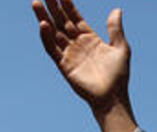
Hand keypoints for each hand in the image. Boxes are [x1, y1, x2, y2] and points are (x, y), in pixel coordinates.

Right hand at [32, 0, 137, 131]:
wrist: (112, 96)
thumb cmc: (118, 75)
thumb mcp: (120, 48)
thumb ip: (115, 29)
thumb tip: (117, 10)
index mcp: (89, 38)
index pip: (75, 17)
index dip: (67, 4)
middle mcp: (77, 44)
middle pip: (61, 21)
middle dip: (53, 7)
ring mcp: (69, 54)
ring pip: (53, 32)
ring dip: (44, 18)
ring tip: (36, 3)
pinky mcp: (64, 65)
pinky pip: (52, 49)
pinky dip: (46, 37)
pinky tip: (43, 24)